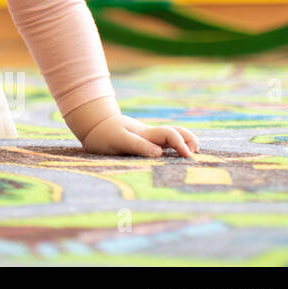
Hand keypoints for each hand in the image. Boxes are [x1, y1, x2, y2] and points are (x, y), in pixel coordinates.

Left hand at [81, 113, 198, 157]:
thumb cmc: (104, 134)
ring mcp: (149, 139)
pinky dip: (175, 150)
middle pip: (177, 132)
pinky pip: (164, 145)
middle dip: (190, 140)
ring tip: (190, 157)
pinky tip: (178, 162)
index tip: (188, 156)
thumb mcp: (118, 139)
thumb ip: (138, 145)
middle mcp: (150, 135)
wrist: (93, 126)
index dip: (182, 144)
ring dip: (184, 144)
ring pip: (172, 138)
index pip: (170, 134)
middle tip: (194, 155)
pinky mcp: (145, 144)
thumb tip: (159, 154)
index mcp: (146, 134)